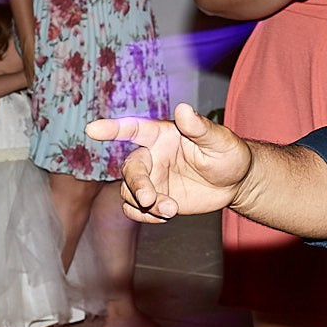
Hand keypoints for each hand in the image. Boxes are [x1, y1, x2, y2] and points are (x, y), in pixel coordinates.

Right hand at [85, 103, 252, 223]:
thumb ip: (200, 127)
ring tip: (171, 210)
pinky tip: (166, 216)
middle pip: (130, 170)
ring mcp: (151, 179)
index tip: (92, 130)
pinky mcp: (155, 199)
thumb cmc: (228, 153)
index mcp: (162, 135)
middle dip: (136, 185)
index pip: (133, 129)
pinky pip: (135, 210)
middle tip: (148, 199)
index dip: (112, 128)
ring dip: (145, 206)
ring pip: (129, 193)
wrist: (235, 182)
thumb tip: (184, 109)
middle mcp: (151, 156)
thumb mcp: (220, 140)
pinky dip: (145, 217)